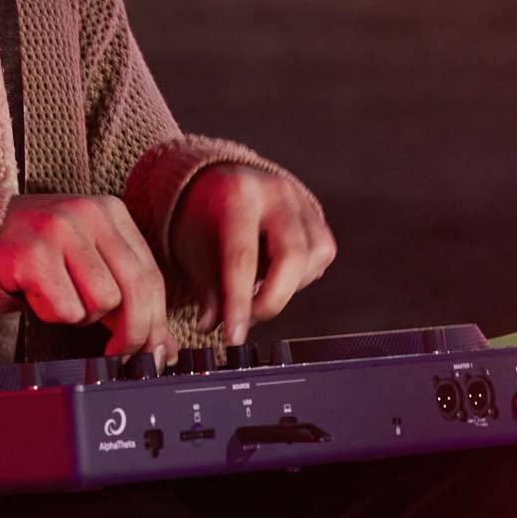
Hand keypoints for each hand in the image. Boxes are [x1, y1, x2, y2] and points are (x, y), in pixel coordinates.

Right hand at [0, 193, 169, 357]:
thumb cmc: (38, 258)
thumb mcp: (88, 267)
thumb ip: (127, 302)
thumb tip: (164, 349)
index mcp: (111, 212)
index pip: (151, 275)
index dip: (156, 321)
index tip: (154, 352)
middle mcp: (89, 213)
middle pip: (135, 288)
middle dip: (133, 333)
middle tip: (119, 354)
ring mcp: (59, 230)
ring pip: (102, 301)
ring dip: (81, 316)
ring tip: (58, 298)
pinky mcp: (32, 254)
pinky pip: (65, 309)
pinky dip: (53, 314)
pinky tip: (36, 295)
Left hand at [170, 164, 337, 346]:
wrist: (215, 182)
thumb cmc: (201, 217)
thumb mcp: (193, 250)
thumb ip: (207, 290)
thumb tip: (213, 324)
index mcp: (237, 194)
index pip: (243, 257)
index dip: (239, 302)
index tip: (234, 335)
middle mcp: (275, 192)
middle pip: (292, 257)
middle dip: (271, 300)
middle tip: (247, 320)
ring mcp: (300, 200)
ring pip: (313, 257)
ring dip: (287, 286)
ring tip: (257, 288)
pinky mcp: (316, 212)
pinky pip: (323, 252)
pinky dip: (303, 273)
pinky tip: (277, 273)